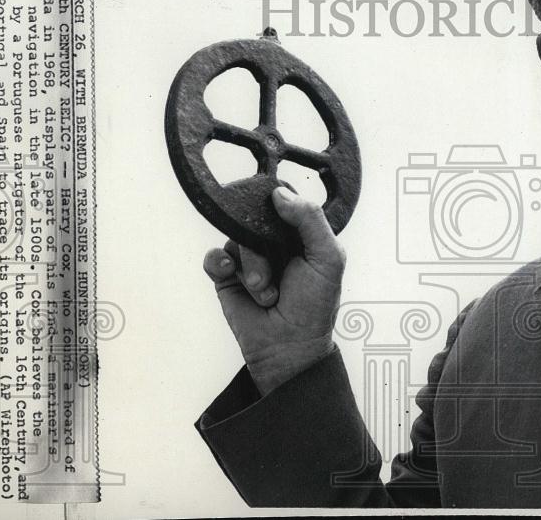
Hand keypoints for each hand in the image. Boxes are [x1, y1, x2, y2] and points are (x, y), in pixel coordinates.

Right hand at [203, 187, 345, 395]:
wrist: (290, 348)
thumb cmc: (315, 306)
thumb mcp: (327, 258)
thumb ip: (311, 220)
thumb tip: (279, 193)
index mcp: (301, 235)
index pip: (284, 203)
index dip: (278, 207)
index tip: (277, 221)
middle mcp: (273, 243)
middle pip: (255, 219)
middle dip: (263, 247)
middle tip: (277, 273)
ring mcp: (248, 259)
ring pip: (236, 239)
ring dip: (251, 267)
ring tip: (266, 293)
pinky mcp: (227, 276)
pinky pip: (213, 256)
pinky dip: (219, 263)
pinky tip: (231, 275)